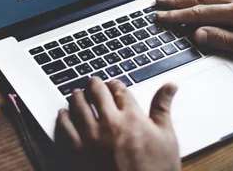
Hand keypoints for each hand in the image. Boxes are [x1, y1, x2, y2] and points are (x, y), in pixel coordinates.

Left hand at [55, 78, 180, 170]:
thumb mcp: (166, 138)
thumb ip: (163, 108)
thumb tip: (170, 86)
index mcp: (132, 117)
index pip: (120, 90)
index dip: (115, 84)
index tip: (113, 83)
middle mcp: (110, 122)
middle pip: (97, 93)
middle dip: (94, 84)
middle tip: (91, 82)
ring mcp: (92, 136)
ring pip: (79, 106)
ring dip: (77, 96)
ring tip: (76, 93)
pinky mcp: (78, 151)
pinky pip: (65, 127)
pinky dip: (63, 117)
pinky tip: (63, 113)